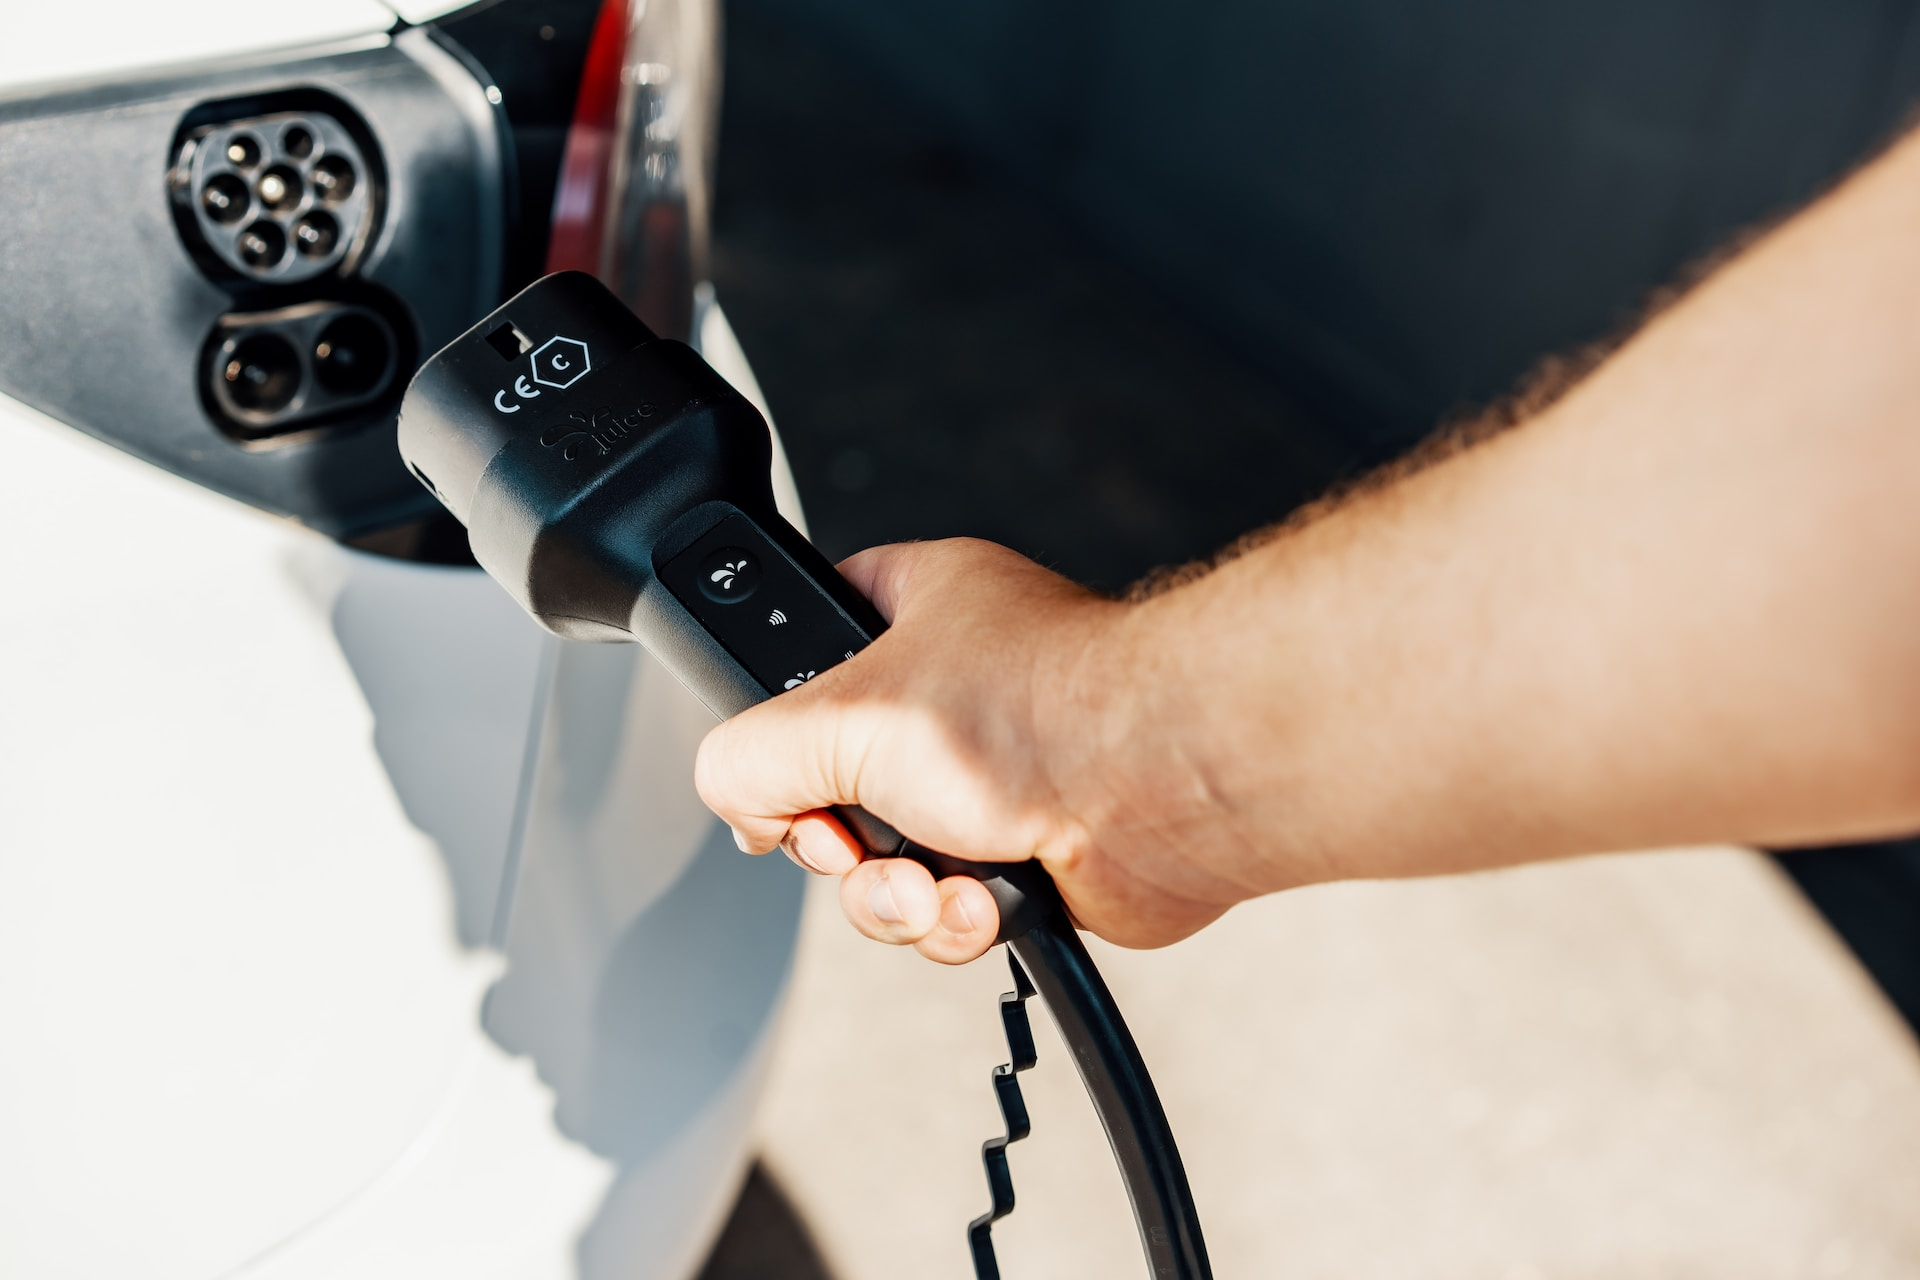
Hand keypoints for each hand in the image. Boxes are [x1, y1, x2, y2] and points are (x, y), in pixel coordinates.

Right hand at [694, 538, 1249, 963]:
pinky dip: (953, 920)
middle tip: (858, 830)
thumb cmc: (1046, 712)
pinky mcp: (1025, 854)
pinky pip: (943, 908)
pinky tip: (986, 898)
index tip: (775, 762)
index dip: (775, 714)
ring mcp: (991, 778)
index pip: (804, 645)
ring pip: (882, 862)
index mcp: (915, 610)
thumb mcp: (841, 716)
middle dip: (837, 837)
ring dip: (892, 894)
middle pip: (830, 782)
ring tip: (935, 878)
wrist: (1162, 793)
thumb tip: (742, 801)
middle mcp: (955, 691)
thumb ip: (748, 755)